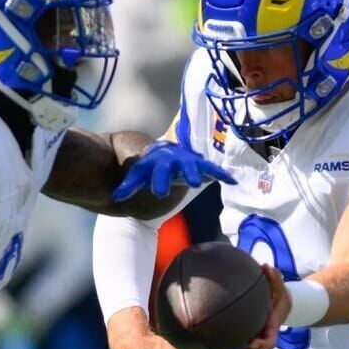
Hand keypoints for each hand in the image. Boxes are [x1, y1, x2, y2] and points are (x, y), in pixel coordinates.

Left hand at [112, 140, 234, 201]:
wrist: (163, 151)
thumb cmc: (149, 166)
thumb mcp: (138, 174)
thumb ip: (128, 186)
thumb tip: (115, 197)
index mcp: (160, 161)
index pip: (159, 170)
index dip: (159, 180)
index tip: (159, 192)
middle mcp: (177, 159)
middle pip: (183, 165)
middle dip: (188, 172)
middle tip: (193, 183)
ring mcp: (191, 161)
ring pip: (200, 165)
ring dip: (208, 171)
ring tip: (215, 179)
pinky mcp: (201, 165)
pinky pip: (213, 169)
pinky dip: (222, 174)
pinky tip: (233, 181)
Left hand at [220, 265, 291, 348]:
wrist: (282, 304)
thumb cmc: (279, 295)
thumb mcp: (280, 286)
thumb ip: (275, 277)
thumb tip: (267, 266)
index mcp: (272, 328)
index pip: (270, 342)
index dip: (262, 344)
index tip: (253, 343)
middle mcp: (262, 337)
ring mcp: (255, 340)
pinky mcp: (246, 339)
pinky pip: (236, 347)